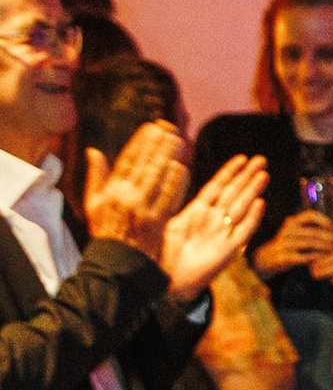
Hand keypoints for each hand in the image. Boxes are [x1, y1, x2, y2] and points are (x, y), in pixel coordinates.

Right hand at [85, 120, 188, 260]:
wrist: (116, 262)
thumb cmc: (104, 231)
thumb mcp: (93, 204)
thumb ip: (96, 176)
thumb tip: (93, 151)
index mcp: (112, 192)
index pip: (127, 160)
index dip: (140, 142)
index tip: (150, 127)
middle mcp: (128, 198)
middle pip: (146, 166)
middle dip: (158, 144)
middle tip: (169, 128)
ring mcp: (144, 210)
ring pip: (159, 179)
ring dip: (169, 158)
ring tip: (179, 141)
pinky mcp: (158, 222)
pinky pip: (169, 198)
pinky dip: (176, 182)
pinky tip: (183, 167)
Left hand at [159, 153, 268, 299]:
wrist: (166, 280)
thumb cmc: (162, 253)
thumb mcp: (165, 222)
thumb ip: (172, 203)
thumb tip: (169, 178)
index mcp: (197, 212)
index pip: (217, 187)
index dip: (229, 172)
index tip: (242, 158)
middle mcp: (213, 220)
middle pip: (233, 194)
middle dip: (247, 176)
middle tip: (261, 160)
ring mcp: (221, 234)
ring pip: (241, 208)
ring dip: (252, 191)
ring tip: (263, 175)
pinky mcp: (227, 251)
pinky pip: (243, 232)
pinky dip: (252, 218)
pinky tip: (260, 205)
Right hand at [256, 210, 332, 283]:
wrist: (266, 259)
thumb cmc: (290, 245)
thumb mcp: (299, 233)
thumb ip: (316, 230)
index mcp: (292, 222)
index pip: (311, 216)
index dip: (327, 222)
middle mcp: (288, 230)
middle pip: (314, 232)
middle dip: (332, 238)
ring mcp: (284, 244)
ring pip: (310, 244)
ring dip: (326, 249)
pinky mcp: (283, 257)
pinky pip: (303, 257)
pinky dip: (316, 259)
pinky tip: (325, 261)